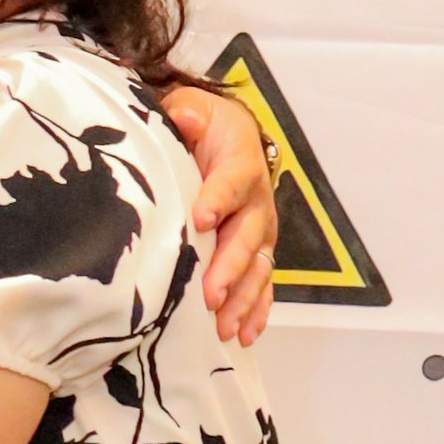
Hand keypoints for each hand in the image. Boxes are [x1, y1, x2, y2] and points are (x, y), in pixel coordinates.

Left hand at [161, 83, 276, 344]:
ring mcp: (258, 232)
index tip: (199, 219)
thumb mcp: (194, 107)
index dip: (217, 199)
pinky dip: (256, 311)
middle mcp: (256, 202)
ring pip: (256, 268)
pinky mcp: (256, 254)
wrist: (229, 139)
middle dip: (230, 267)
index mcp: (240, 164)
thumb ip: (187, 112)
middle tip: (211, 293)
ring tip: (224, 326)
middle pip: (246, 236)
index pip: (231, 181)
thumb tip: (183, 117)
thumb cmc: (205, 127)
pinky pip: (261, 285)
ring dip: (242, 299)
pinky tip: (243, 335)